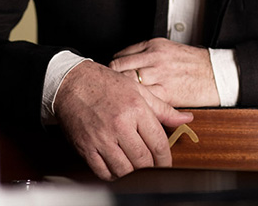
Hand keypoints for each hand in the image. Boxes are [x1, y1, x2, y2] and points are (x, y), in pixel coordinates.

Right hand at [53, 60, 191, 179]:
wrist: (72, 82)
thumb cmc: (105, 84)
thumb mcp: (138, 90)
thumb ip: (163, 109)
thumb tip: (186, 119)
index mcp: (135, 109)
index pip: (158, 144)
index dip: (166, 159)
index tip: (166, 163)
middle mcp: (119, 125)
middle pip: (143, 160)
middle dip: (152, 168)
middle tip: (153, 167)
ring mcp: (101, 138)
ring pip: (125, 170)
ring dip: (133, 174)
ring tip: (137, 168)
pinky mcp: (86, 147)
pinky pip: (103, 172)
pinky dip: (113, 175)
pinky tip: (118, 168)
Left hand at [109, 38, 219, 106]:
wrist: (217, 74)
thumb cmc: (195, 64)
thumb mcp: (170, 50)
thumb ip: (148, 55)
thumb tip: (128, 65)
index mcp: (155, 45)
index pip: (121, 54)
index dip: (112, 68)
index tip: (109, 77)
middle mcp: (155, 57)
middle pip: (119, 67)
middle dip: (110, 80)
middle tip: (107, 91)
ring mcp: (160, 74)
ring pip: (127, 83)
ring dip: (120, 94)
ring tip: (117, 102)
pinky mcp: (167, 92)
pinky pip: (143, 98)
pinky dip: (135, 104)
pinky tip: (133, 109)